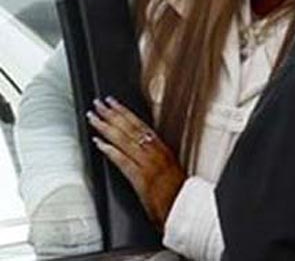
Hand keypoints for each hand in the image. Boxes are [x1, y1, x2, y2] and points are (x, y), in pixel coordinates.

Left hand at [87, 97, 185, 229]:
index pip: (140, 125)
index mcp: (161, 148)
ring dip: (107, 127)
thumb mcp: (170, 168)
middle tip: (98, 103)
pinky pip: (123, 161)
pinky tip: (99, 143)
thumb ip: (156, 156)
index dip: (125, 112)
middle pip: (130, 128)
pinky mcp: (141, 179)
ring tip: (94, 118)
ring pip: (125, 140)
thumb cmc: (178, 192)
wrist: (185, 208)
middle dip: (113, 114)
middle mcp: (155, 152)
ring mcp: (147, 164)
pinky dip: (110, 151)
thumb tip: (142, 146)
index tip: (113, 102)